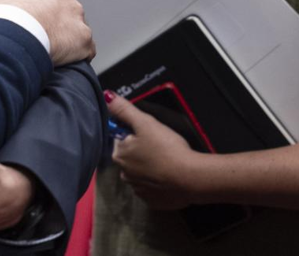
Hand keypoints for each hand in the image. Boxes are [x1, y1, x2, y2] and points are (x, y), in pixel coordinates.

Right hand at [0, 0, 94, 64]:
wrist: (16, 40)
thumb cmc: (0, 17)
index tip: (39, 1)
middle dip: (58, 11)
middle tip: (40, 25)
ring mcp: (77, 14)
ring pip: (76, 22)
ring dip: (67, 32)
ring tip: (49, 45)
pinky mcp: (84, 37)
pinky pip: (86, 46)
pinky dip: (78, 52)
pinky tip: (65, 60)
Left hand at [107, 92, 202, 210]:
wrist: (191, 179)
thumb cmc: (167, 148)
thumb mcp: (146, 123)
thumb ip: (125, 110)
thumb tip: (107, 96)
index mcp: (119, 156)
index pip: (121, 140)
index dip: (135, 134)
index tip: (149, 134)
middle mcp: (124, 175)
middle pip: (130, 158)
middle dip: (142, 151)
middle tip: (161, 147)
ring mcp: (138, 191)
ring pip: (141, 174)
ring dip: (150, 168)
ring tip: (167, 161)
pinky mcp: (153, 202)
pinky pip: (152, 188)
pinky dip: (159, 183)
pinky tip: (169, 176)